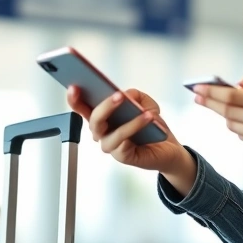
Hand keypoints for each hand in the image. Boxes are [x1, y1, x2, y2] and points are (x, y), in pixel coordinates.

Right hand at [66, 86, 189, 175]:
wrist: (168, 147)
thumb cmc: (152, 126)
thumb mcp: (145, 103)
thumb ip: (134, 95)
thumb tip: (126, 95)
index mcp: (103, 117)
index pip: (82, 107)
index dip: (75, 98)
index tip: (74, 86)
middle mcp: (103, 132)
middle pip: (94, 120)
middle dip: (105, 106)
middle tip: (118, 96)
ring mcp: (111, 146)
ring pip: (111, 134)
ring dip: (129, 121)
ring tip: (144, 112)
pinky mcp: (123, 157)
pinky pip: (125, 144)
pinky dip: (137, 130)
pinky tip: (148, 120)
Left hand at [194, 77, 242, 155]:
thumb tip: (236, 85)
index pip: (230, 96)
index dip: (211, 92)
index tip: (197, 87)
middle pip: (226, 111)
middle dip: (209, 103)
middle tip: (196, 96)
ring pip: (232, 125)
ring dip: (225, 114)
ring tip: (221, 105)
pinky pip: (242, 135)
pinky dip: (237, 125)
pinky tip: (240, 118)